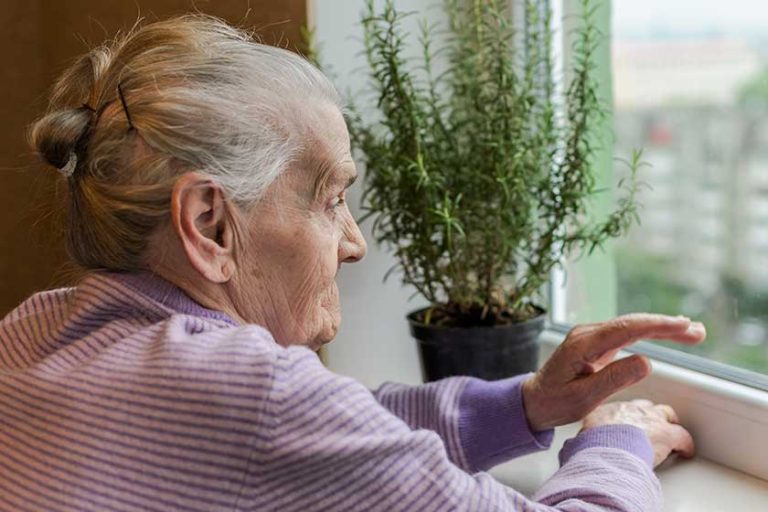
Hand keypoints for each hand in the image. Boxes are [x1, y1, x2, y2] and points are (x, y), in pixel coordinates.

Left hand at [522, 313, 705, 431]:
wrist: (533, 400)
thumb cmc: (554, 402)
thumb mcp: (584, 398)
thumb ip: (614, 379)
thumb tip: (647, 361)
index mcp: (583, 344)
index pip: (626, 329)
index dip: (657, 326)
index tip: (683, 326)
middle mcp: (587, 334)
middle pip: (632, 323)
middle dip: (667, 325)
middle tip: (698, 332)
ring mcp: (590, 336)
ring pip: (631, 326)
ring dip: (661, 327)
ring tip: (693, 331)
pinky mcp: (595, 343)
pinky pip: (625, 332)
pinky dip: (648, 331)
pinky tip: (667, 330)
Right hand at [583, 400, 694, 466]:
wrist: (606, 449)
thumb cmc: (592, 446)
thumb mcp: (583, 435)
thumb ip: (586, 436)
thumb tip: (577, 445)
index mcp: (609, 409)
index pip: (623, 408)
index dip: (628, 416)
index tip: (628, 424)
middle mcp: (631, 409)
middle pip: (646, 406)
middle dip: (650, 414)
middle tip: (652, 425)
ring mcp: (651, 419)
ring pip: (666, 414)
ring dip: (668, 423)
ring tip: (670, 433)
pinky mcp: (667, 434)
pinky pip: (683, 437)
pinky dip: (685, 444)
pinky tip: (686, 451)